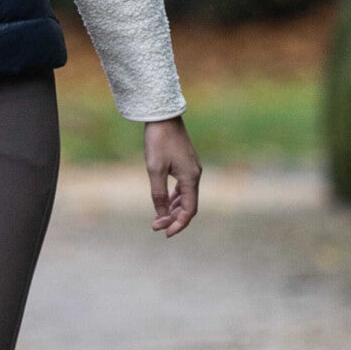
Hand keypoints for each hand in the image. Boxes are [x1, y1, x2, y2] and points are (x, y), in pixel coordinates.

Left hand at [145, 116, 200, 235]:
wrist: (163, 116)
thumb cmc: (158, 141)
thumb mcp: (155, 169)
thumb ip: (158, 193)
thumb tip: (160, 215)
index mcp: (191, 178)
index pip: (189, 210)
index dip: (178, 224)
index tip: (164, 233)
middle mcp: (195, 175)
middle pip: (188, 205)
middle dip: (173, 218)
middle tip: (156, 226)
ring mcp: (191, 169)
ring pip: (186, 197)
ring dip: (173, 209)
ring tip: (159, 218)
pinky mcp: (185, 164)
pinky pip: (183, 187)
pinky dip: (174, 198)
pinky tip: (165, 203)